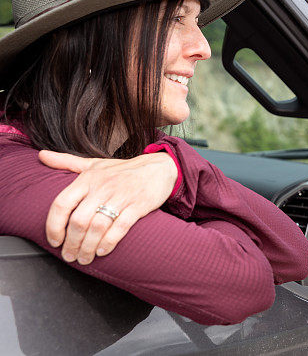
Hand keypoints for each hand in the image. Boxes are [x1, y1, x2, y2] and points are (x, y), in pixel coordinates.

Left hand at [39, 150, 177, 264]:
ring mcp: (121, 196)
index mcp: (88, 178)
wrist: (159, 167)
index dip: (53, 226)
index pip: (62, 204)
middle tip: (69, 256)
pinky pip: (120, 228)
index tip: (54, 241)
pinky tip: (103, 251)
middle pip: (79, 221)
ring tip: (84, 258)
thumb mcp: (94, 164)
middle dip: (71, 243)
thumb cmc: (123, 170)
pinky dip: (109, 242)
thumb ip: (67, 162)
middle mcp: (103, 187)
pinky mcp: (138, 206)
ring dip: (88, 248)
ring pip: (98, 228)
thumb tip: (41, 155)